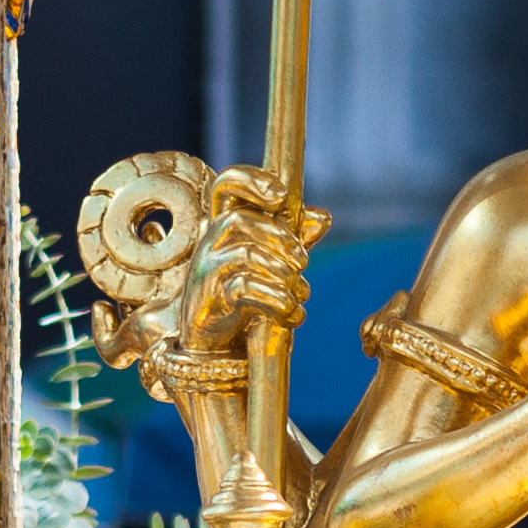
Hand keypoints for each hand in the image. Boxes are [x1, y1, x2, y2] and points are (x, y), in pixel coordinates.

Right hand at [171, 168, 316, 360]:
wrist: (215, 346)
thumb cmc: (244, 297)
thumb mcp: (271, 264)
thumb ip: (292, 239)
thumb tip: (321, 217)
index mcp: (226, 225)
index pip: (226, 186)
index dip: (252, 181)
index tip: (282, 198)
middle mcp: (211, 242)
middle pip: (238, 219)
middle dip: (279, 236)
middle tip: (303, 261)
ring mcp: (206, 270)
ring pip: (244, 255)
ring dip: (283, 274)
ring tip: (301, 294)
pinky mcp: (209, 300)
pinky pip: (243, 290)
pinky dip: (278, 302)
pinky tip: (294, 316)